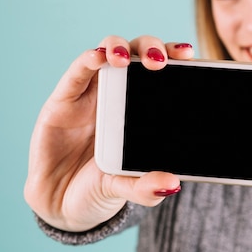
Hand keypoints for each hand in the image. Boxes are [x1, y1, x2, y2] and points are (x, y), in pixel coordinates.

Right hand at [24, 35, 194, 231]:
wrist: (60, 204)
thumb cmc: (101, 187)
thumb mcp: (127, 188)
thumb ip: (146, 187)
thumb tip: (171, 185)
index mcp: (145, 106)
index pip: (165, 70)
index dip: (176, 56)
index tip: (190, 56)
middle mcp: (121, 92)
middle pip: (140, 52)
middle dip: (153, 47)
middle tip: (161, 61)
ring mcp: (93, 92)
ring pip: (110, 51)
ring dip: (120, 47)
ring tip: (125, 57)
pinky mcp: (64, 98)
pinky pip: (77, 71)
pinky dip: (89, 59)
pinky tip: (98, 58)